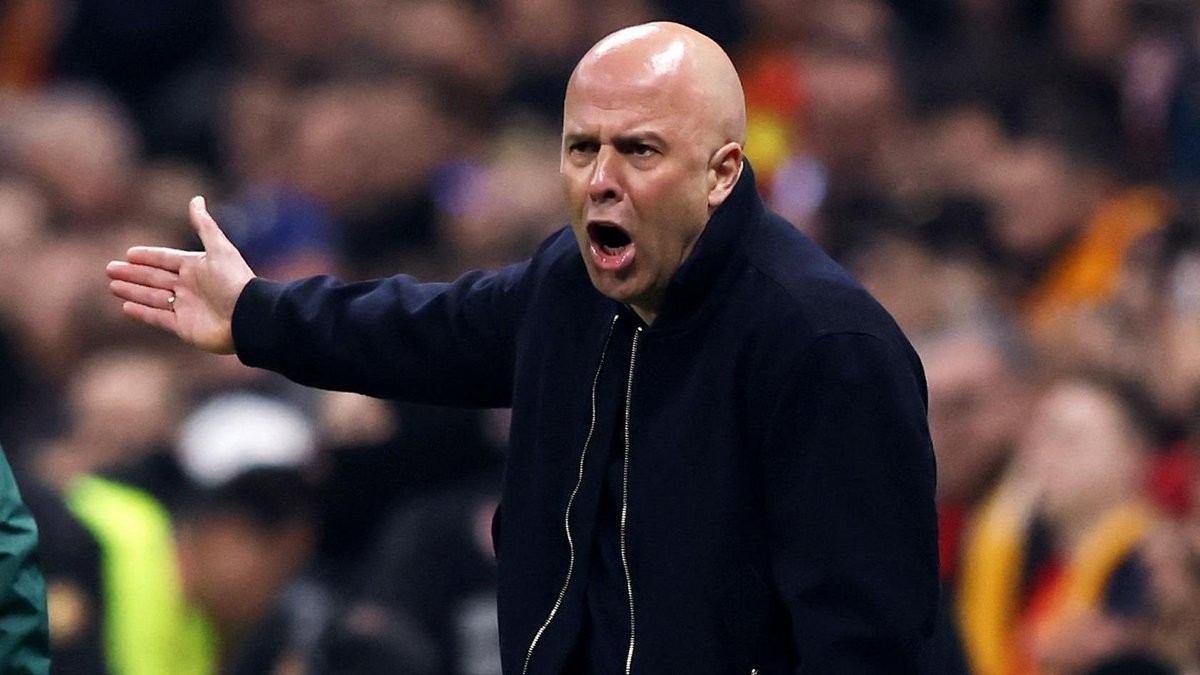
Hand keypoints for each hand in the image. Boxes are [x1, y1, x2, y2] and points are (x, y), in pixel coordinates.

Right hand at [107, 196, 254, 353]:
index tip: (128, 253)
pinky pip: (159, 318)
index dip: (148, 256)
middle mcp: (190, 286)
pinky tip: (126, 306)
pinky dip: (142, 313)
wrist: (248, 317)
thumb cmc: (234, 281)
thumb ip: (204, 225)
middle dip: (133, 273)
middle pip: (154, 278)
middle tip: (109, 269)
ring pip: (153, 297)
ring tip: (112, 285)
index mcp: (197, 267)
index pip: (166, 259)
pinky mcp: (184, 327)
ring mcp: (186, 307)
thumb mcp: (219, 248)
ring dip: (132, 291)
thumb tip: (196, 199)